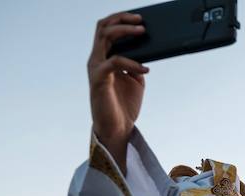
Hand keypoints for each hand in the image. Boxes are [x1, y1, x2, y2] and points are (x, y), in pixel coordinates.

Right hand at [88, 12, 148, 170]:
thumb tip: (148, 50)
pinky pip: (114, 62)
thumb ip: (138, 64)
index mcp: (104, 57)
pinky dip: (132, 62)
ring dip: (125, 31)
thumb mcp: (136, 80)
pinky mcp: (98, 79)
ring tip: (142, 31)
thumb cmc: (124, 106)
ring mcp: (95, 68)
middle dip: (122, 19)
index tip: (140, 18)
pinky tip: (145, 68)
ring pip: (105, 37)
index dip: (121, 20)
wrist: (117, 129)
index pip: (107, 29)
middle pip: (103, 27)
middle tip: (141, 20)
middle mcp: (97, 59)